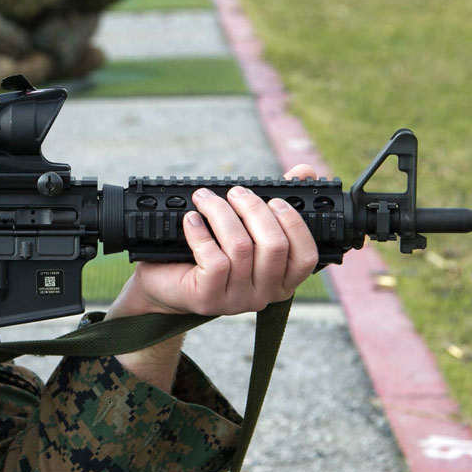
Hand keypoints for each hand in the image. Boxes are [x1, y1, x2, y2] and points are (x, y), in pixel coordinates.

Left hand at [110, 164, 320, 319]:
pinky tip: (191, 220)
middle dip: (254, 209)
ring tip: (205, 198)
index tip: (274, 200)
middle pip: (274, 246)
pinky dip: (201, 233)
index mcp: (282, 280)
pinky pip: (214, 261)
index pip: (306, 256)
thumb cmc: (209, 253)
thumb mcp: (245, 229)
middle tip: (235, 192)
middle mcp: (265, 294)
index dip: (293, 223)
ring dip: (221, 213)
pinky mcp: (209, 299)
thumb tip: (304, 171)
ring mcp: (237, 300)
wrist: (164, 283)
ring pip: (241, 248)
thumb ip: (276, 203)